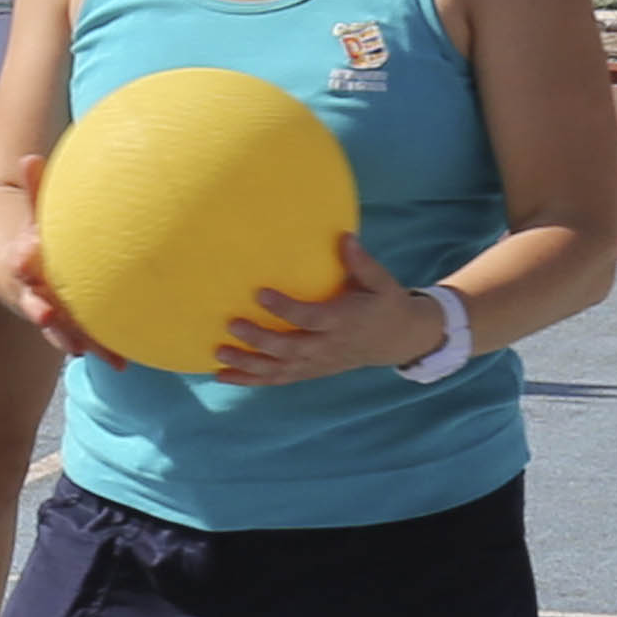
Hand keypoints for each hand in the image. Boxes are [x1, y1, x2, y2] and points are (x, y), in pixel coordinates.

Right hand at [0, 161, 108, 362]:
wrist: (15, 271)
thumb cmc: (33, 236)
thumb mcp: (31, 209)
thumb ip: (34, 188)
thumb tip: (29, 157)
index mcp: (22, 262)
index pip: (18, 258)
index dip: (22, 258)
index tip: (27, 255)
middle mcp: (31, 292)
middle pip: (32, 302)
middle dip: (37, 308)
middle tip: (44, 314)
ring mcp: (48, 312)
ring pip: (57, 329)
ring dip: (68, 338)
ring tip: (81, 348)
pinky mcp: (68, 325)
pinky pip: (84, 339)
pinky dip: (99, 350)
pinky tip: (120, 361)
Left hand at [215, 233, 440, 386]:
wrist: (397, 339)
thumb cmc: (384, 303)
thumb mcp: (381, 282)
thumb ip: (361, 262)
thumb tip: (345, 236)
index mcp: (343, 321)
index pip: (311, 318)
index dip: (286, 308)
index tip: (260, 293)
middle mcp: (328, 346)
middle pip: (290, 348)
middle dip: (260, 340)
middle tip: (231, 324)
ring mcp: (317, 363)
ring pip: (279, 368)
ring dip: (248, 364)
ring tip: (218, 353)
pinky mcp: (309, 371)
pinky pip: (277, 379)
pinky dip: (249, 380)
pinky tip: (221, 375)